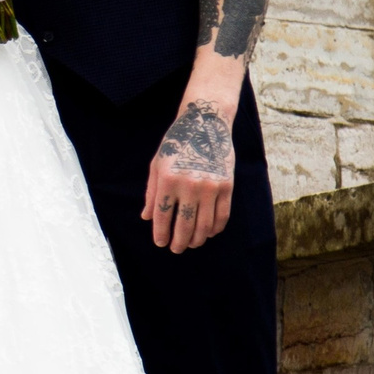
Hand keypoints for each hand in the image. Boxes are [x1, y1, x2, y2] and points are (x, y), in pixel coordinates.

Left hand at [144, 95, 235, 252]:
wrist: (205, 124)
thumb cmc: (176, 144)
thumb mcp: (157, 164)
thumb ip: (152, 193)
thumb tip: (147, 217)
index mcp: (168, 179)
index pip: (163, 216)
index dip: (161, 233)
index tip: (160, 243)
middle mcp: (189, 185)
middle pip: (185, 224)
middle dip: (179, 241)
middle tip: (176, 249)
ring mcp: (210, 187)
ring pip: (205, 224)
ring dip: (197, 239)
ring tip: (192, 244)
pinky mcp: (227, 186)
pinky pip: (222, 215)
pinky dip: (216, 228)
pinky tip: (209, 233)